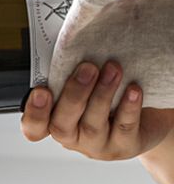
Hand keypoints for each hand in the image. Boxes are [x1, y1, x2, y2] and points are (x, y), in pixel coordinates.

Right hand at [21, 61, 173, 161]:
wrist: (149, 115)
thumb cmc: (113, 95)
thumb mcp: (89, 83)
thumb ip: (74, 71)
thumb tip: (72, 37)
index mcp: (57, 121)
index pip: (35, 127)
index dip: (34, 113)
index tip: (41, 91)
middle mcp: (73, 136)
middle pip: (61, 125)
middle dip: (73, 96)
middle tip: (87, 68)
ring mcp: (97, 144)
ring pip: (92, 125)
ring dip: (101, 95)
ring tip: (113, 69)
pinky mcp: (124, 146)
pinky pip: (124, 128)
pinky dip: (128, 108)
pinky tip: (133, 90)